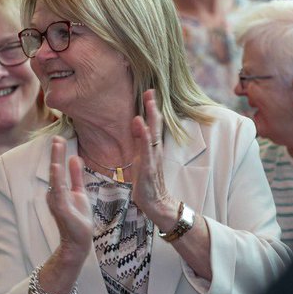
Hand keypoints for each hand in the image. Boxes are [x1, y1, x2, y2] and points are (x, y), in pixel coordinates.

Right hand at [46, 135, 92, 255]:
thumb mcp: (79, 192)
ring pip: (55, 176)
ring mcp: (56, 200)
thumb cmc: (78, 218)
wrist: (79, 241)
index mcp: (59, 189)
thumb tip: (74, 157)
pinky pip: (58, 190)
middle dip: (55, 153)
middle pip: (54, 169)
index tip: (59, 138)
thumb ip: (76, 176)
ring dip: (56, 160)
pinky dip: (57, 178)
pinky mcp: (60, 208)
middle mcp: (54, 193)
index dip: (58, 153)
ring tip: (57, 145)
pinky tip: (57, 166)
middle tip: (56, 136)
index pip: (58, 168)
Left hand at [131, 89, 174, 227]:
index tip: (149, 92)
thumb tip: (136, 123)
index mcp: (152, 147)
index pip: (152, 124)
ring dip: (151, 119)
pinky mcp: (148, 168)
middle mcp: (155, 150)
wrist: (156, 203)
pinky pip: (146, 151)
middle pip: (155, 125)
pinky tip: (141, 127)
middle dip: (153, 108)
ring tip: (149, 103)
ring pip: (152, 135)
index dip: (151, 108)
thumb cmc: (147, 181)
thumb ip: (139, 141)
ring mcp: (152, 158)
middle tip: (151, 91)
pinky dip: (144, 138)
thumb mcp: (141, 157)